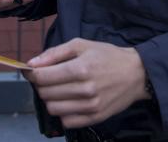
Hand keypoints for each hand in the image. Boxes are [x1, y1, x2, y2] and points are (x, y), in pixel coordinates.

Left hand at [26, 38, 149, 128]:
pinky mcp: (96, 118)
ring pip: (53, 109)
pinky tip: (69, 101)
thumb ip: (54, 54)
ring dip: (50, 99)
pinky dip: (63, 112)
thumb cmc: (106, 55)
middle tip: (48, 78)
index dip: (32, 74)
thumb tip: (31, 64)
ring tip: (58, 89)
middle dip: (41, 85)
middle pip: (45, 94)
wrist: (136, 74)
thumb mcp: (80, 45)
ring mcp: (91, 106)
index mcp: (80, 69)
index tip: (32, 71)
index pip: (42, 77)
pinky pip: (67, 121)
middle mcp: (85, 90)